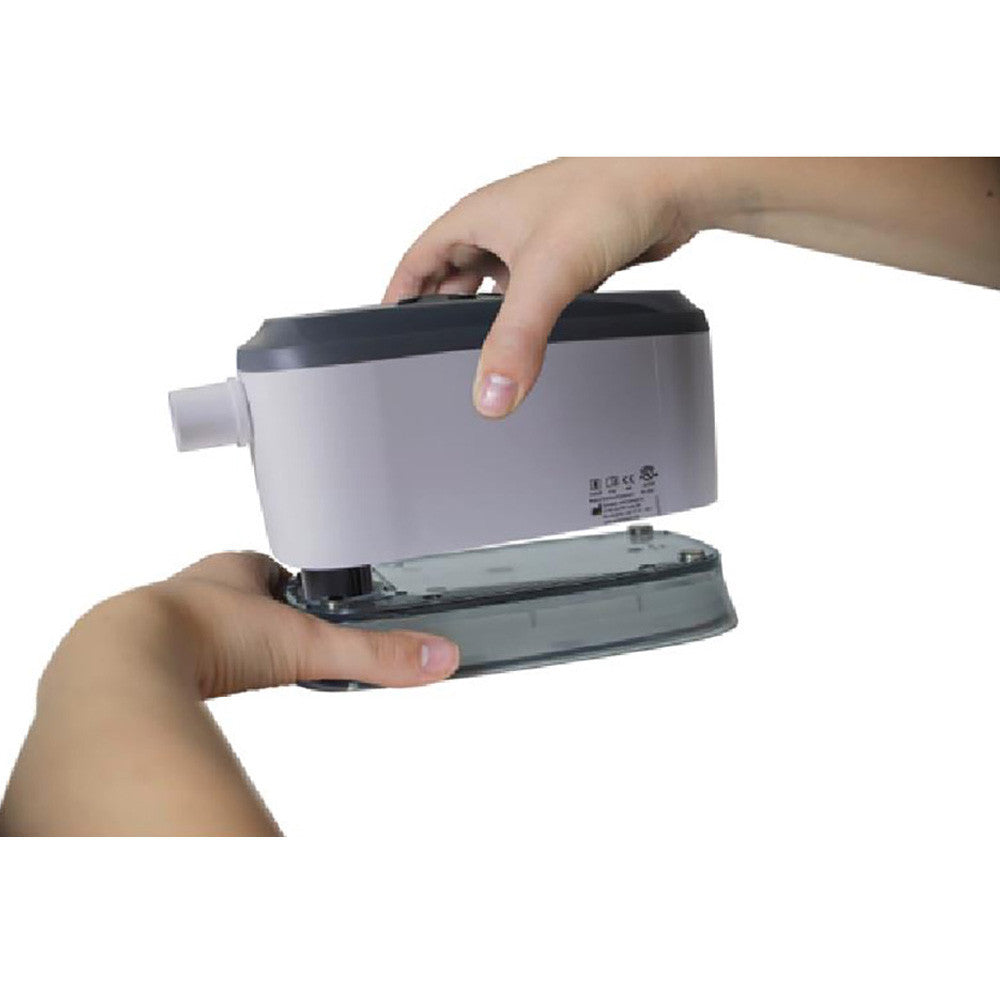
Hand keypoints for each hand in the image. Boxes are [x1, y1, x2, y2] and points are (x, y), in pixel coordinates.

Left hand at [129, 551, 460, 696]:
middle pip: (240, 597)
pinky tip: (210, 688)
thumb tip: (433, 656)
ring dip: (225, 641)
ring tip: (245, 664)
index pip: (276, 569)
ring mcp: (167, 621)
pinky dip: (198, 670)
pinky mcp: (145, 658)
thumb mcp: (308, 642)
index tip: (313, 603)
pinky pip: (179, 658)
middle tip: (281, 638)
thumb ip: (374, 655)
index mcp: (237, 568)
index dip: (297, 586)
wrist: (128, 662)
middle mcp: (199, 588)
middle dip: (261, 616)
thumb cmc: (202, 632)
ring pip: (204, 625)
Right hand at [385, 157, 999, 419]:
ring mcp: (533, 239)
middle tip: (435, 360)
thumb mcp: (548, 275)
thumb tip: (489, 396)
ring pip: (491, 287)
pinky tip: (528, 342)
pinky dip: (521, 318)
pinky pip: (527, 292)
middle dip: (441, 316)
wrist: (675, 193)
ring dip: (485, 319)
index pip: (415, 261)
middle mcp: (500, 225)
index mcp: (476, 216)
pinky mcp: (565, 256)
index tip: (387, 337)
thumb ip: (515, 340)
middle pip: (451, 277)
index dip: (398, 298)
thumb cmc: (610, 200)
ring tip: (478, 359)